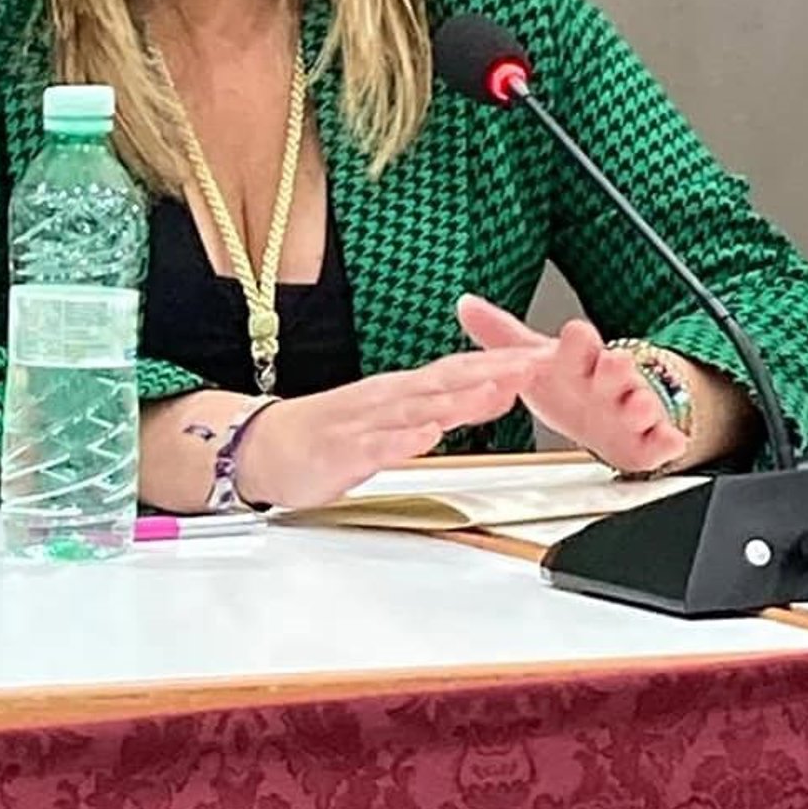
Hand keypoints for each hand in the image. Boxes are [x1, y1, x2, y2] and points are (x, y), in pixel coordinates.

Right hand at [237, 346, 549, 509]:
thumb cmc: (330, 434)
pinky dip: (403, 439)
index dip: (502, 363)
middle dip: (492, 373)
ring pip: (417, 408)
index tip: (542, 357)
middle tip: (534, 363)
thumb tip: (494, 392)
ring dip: (457, 399)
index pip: (459, 369)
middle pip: (447, 381)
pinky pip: (377, 446)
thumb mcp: (396, 419)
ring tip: (492, 392)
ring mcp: (365, 422)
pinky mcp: (343, 451)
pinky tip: (426, 435)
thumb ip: (443, 406)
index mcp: (402, 390)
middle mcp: (387, 398)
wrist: (264, 446)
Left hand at [456, 293, 688, 475]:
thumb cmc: (570, 383)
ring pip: (641, 404)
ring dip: (641, 404)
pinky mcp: (648, 440)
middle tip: (612, 363)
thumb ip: (501, 334)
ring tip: (637, 405)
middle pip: (616, 370)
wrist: (603, 414)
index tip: (577, 334)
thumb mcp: (534, 359)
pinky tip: (670, 441)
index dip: (579, 341)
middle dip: (616, 368)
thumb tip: (464, 303)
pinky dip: (667, 441)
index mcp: (580, 360)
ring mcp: (631, 409)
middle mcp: (608, 381)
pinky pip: (663, 440)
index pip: (581, 343)